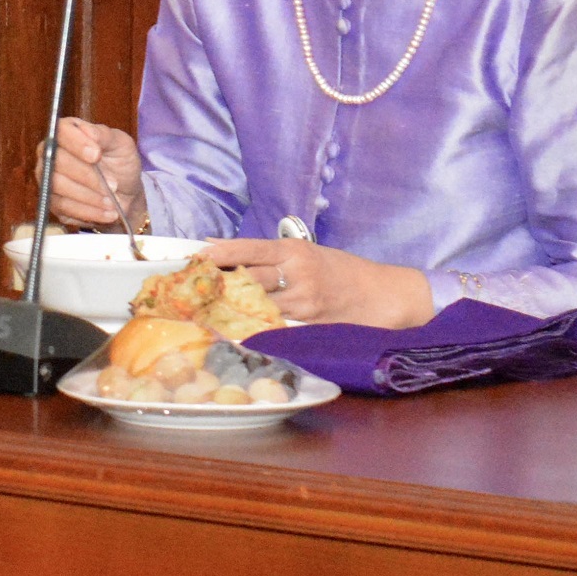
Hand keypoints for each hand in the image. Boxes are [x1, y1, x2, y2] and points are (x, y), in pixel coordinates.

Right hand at [48, 116, 143, 228]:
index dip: (76, 143)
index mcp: (67, 133)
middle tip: (113, 185)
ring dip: (89, 196)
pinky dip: (89, 211)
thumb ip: (104, 135)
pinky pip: (64, 207)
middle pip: (57, 161)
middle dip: (87, 175)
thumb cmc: (121, 164)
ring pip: (58, 186)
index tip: (96, 155)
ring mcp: (48, 178)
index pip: (60, 131)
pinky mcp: (52, 203)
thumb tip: (88, 131)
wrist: (125, 193)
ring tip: (113, 203)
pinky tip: (108, 213)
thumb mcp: (121, 145)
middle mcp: (51, 154)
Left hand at [203, 238, 434, 327]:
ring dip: (232, 309)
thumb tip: (215, 247)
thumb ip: (264, 254)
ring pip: (258, 306)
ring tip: (205, 309)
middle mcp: (298, 274)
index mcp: (294, 251)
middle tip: (192, 289)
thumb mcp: (305, 253)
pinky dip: (255, 327)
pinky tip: (235, 329)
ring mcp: (305, 303)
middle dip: (219, 285)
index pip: (248, 249)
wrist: (383, 295)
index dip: (219, 255)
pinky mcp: (311, 326)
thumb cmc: (339, 270)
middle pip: (248, 279)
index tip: (195, 259)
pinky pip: (276, 327)